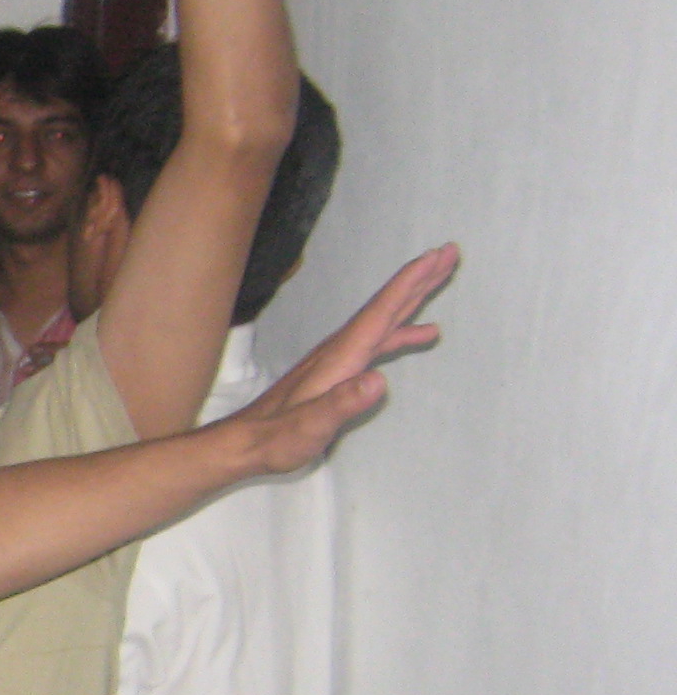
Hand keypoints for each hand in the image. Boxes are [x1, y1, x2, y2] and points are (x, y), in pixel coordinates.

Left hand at [222, 244, 455, 471]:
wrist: (246, 443)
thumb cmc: (277, 438)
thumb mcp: (310, 426)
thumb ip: (342, 404)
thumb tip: (379, 380)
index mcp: (339, 357)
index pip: (380, 313)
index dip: (409, 283)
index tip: (437, 256)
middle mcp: (340, 350)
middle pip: (385, 306)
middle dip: (417, 279)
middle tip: (449, 252)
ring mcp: (339, 359)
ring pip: (383, 320)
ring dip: (412, 299)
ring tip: (440, 278)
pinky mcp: (338, 370)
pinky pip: (377, 340)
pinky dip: (401, 331)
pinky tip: (420, 335)